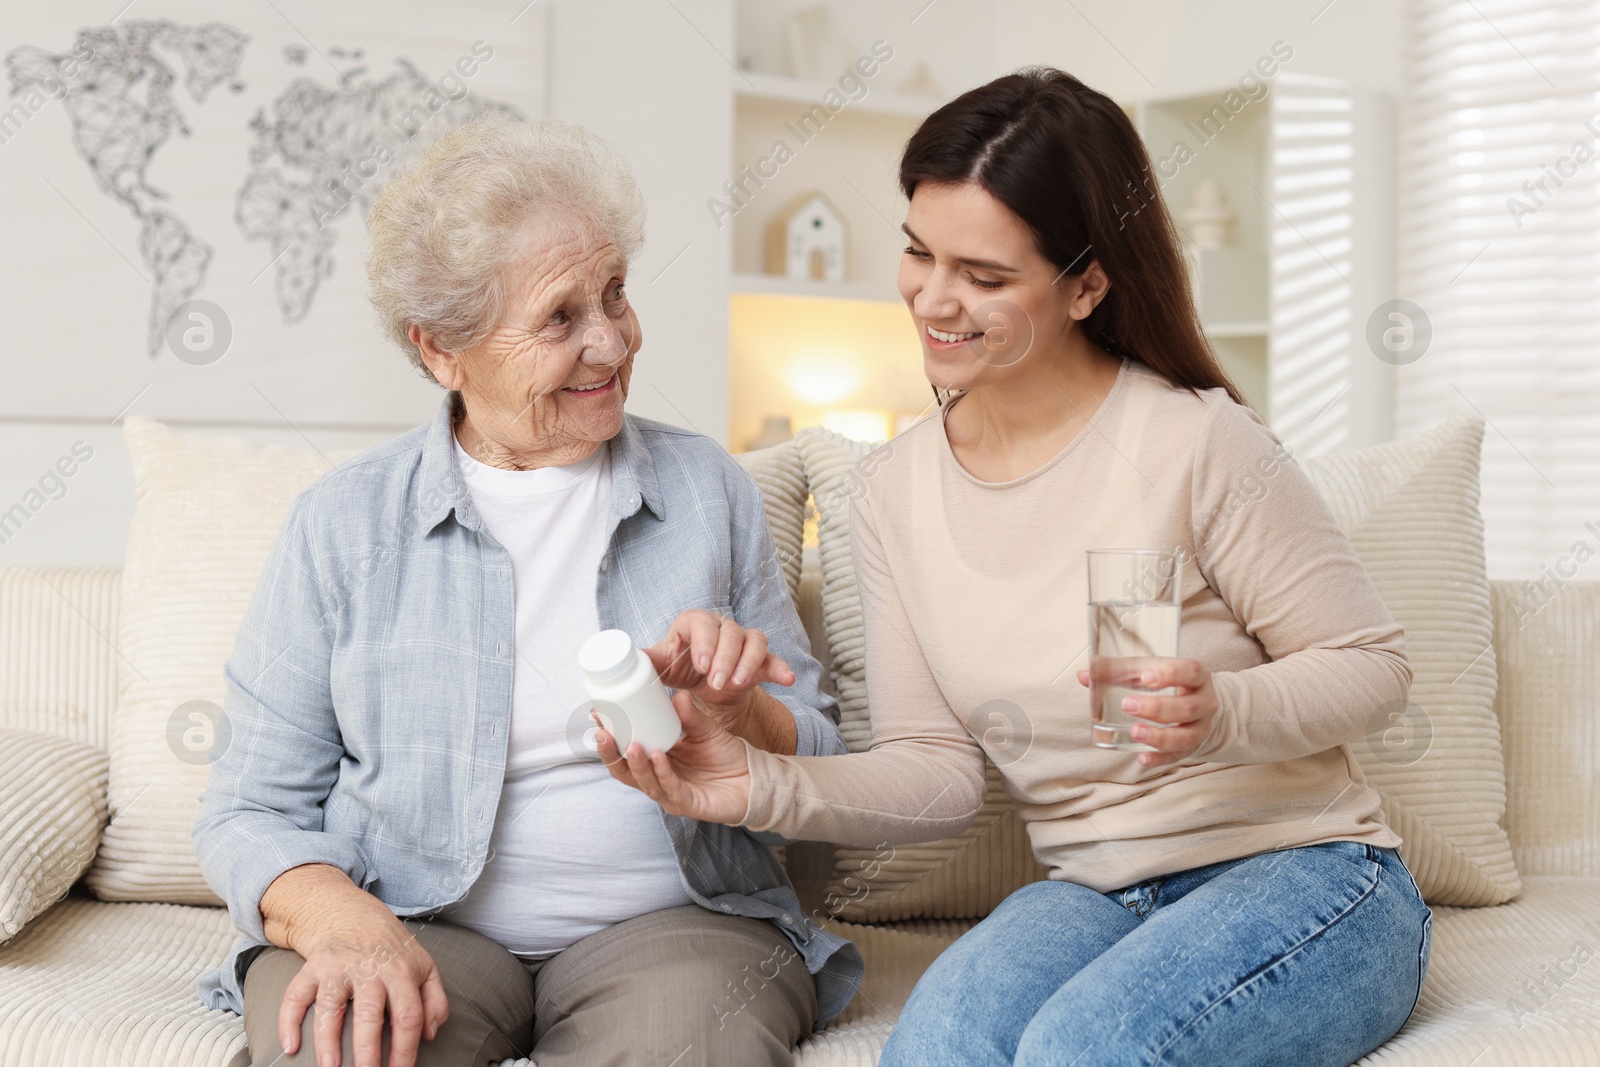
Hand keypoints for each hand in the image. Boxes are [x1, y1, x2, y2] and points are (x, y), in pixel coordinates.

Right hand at [269, 875, 447, 1066]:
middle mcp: (369, 970)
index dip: (405, 1050)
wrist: (353, 914)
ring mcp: (338, 968)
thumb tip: (429, 1034)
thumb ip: (434, 1000)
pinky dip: (288, 1020)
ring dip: (327, 1040)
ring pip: (330, 1006)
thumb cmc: (392, 950)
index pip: (408, 1016)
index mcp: (401, 973)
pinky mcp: (312, 968)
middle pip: (369, 1014)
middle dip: (368, 1051)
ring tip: (330, 1066)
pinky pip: (295, 994)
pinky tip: (290, 1046)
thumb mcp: (424, 967)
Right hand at [594, 690, 752, 823]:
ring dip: (635, 763)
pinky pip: (671, 788)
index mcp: (657, 761)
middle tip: (601, 733)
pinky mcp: (688, 804)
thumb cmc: (726, 756)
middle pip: (626, 771)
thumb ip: (689, 716)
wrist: (753, 778)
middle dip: (611, 754)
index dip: (610, 736)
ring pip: (645, 782)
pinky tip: (657, 756)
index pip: (626, 751)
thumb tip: (677, 694)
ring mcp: (671, 794)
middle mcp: (659, 779)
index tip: (597, 715)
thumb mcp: (705, 730)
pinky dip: (662, 772)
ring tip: (630, 743)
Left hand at [645, 609, 794, 729]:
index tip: (702, 665)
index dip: (705, 642)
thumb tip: (629, 660)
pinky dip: (781, 668)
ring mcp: (745, 640)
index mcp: (695, 623)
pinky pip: (774, 659)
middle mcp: (723, 626)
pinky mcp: (761, 658)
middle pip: (730, 633)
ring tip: (738, 684)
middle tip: (716, 683)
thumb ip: (650, 662)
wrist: (705, 682)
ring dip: (748, 663)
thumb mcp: (665, 665)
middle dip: (725, 659)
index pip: (702, 624)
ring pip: (754, 642)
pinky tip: (787, 678)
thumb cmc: (682, 667)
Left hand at [1078, 658, 1217, 767]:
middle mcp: (1204, 702)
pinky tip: (1142, 758)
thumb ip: (1120, 671)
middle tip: (1128, 704)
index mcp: (1196, 676)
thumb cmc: (1171, 681)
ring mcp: (1200, 728)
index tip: (1146, 677)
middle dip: (1157, 708)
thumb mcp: (1152, 670)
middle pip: (1187, 707)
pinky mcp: (1192, 748)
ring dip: (1159, 736)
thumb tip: (1085, 675)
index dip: (1170, 674)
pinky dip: (1160, 759)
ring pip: (1185, 736)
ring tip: (1134, 732)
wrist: (1200, 703)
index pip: (1189, 672)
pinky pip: (1178, 757)